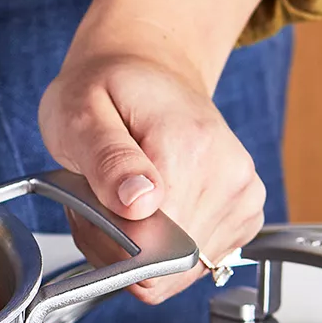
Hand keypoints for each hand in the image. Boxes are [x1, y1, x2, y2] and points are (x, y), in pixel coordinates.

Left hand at [38, 0, 286, 301]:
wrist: (144, 57)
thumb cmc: (101, 81)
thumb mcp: (77, 110)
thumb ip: (105, 162)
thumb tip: (142, 204)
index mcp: (186, 152)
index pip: (158, 253)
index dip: (114, 253)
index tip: (93, 216)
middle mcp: (227, 175)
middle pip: (170, 265)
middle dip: (123, 247)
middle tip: (99, 196)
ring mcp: (241, 193)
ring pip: (185, 263)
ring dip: (142, 242)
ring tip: (123, 188)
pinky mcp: (244, 204)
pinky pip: (201, 254)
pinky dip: (168, 239)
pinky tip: (151, 197)